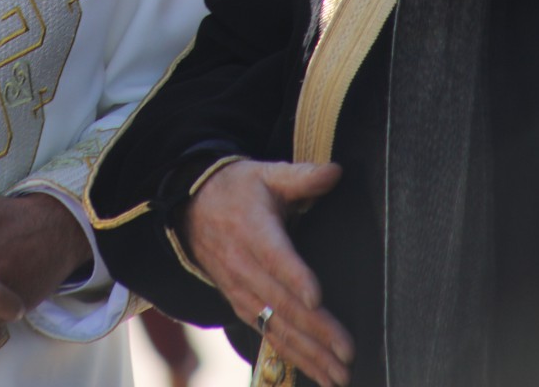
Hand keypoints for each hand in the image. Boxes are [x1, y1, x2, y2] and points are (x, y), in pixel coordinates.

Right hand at [179, 160, 352, 385]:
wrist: (191, 209)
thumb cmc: (237, 190)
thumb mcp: (265, 174)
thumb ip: (301, 176)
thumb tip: (336, 171)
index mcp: (253, 232)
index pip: (275, 258)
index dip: (295, 278)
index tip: (317, 298)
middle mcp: (244, 268)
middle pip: (281, 304)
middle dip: (316, 332)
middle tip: (348, 352)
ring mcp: (241, 292)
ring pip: (276, 327)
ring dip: (309, 354)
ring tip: (339, 375)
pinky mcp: (242, 306)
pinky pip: (268, 336)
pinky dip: (293, 358)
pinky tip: (318, 373)